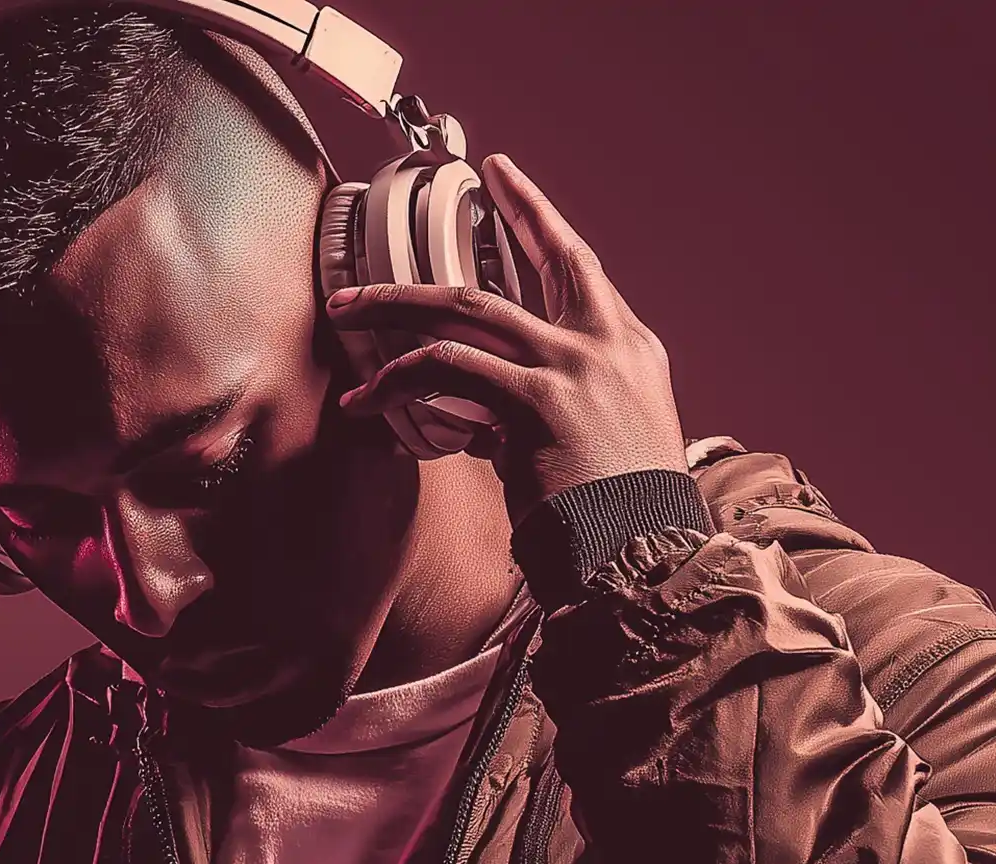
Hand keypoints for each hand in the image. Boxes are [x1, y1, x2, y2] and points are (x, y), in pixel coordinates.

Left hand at [324, 153, 686, 511]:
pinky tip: (370, 400)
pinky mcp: (537, 402)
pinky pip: (450, 371)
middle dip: (458, 242)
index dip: (535, 217)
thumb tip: (482, 421)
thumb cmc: (621, 514)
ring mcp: (572, 369)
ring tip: (349, 310)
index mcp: (630, 349)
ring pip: (466, 311)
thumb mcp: (601, 442)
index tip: (503, 178)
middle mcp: (605, 346)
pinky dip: (401, 379)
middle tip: (406, 231)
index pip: (574, 264)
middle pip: (515, 272)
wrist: (646, 553)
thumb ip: (546, 410)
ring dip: (397, 307)